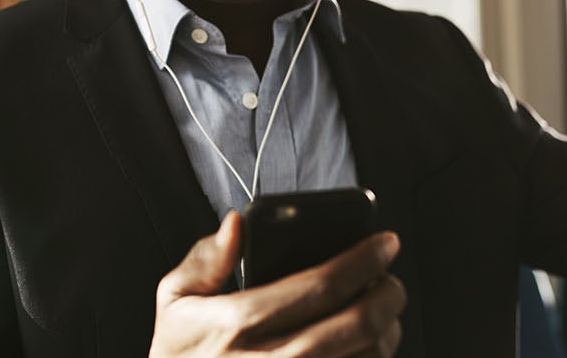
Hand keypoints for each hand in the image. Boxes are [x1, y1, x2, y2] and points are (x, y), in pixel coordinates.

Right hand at [150, 212, 405, 356]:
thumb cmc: (180, 354)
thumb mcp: (173, 301)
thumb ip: (205, 259)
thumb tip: (237, 222)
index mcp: (239, 322)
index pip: (321, 285)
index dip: (364, 259)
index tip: (386, 242)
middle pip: (357, 323)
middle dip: (388, 293)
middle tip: (392, 279)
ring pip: (367, 357)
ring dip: (388, 331)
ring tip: (384, 313)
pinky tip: (368, 346)